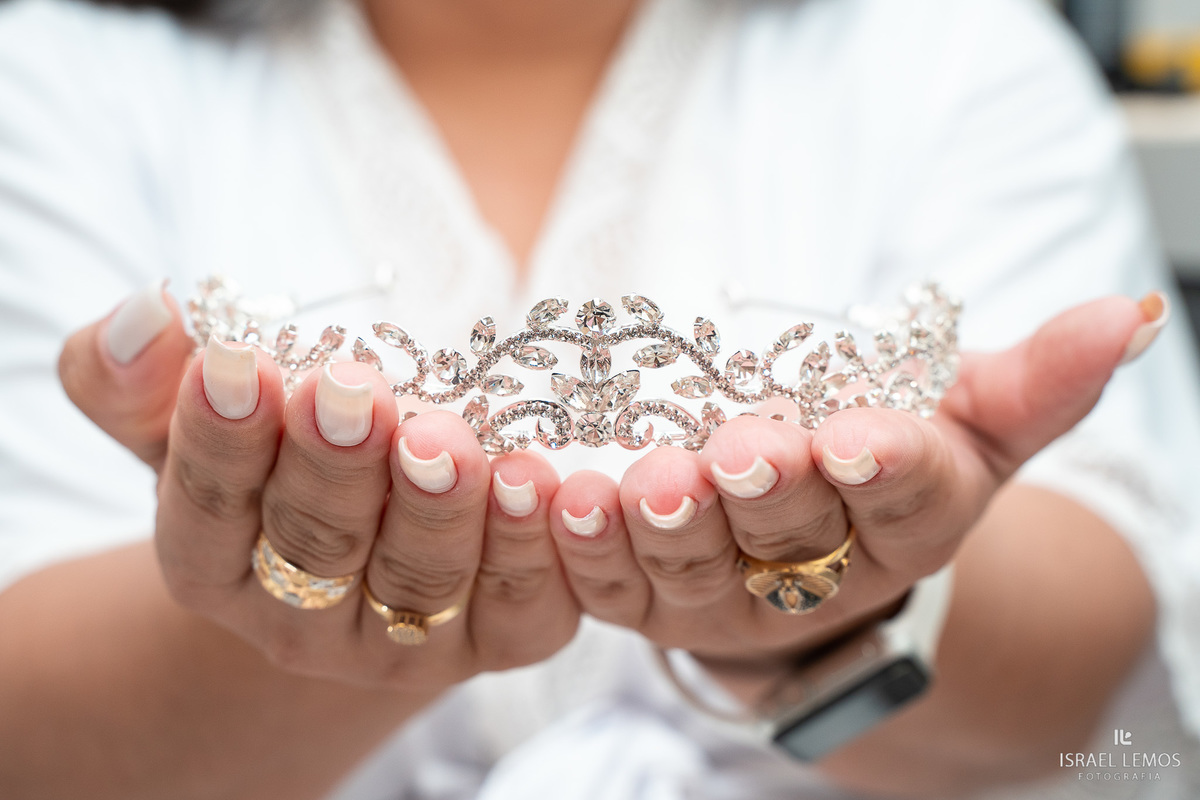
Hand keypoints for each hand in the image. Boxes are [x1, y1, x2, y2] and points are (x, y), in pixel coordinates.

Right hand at [60, 287, 579, 690]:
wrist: (367, 548)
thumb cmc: (273, 462)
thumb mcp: (195, 417)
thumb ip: (141, 378)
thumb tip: (143, 310)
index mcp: (216, 572)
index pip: (206, 516)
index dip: (219, 442)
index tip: (234, 364)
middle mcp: (306, 622)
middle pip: (318, 548)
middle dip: (335, 466)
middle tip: (351, 392)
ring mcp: (405, 642)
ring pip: (419, 580)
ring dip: (436, 509)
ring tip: (447, 439)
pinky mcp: (499, 641)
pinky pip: (521, 609)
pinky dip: (530, 551)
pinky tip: (536, 484)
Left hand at [545, 294, 1164, 671]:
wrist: (802, 544)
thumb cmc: (884, 463)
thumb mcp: (963, 418)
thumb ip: (1033, 378)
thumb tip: (1127, 313)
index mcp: (902, 524)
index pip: (904, 498)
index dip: (884, 469)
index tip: (862, 436)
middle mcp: (814, 571)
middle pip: (791, 536)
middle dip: (767, 494)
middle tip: (744, 453)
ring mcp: (723, 595)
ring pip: (693, 570)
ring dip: (662, 528)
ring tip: (639, 484)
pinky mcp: (644, 598)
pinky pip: (606, 584)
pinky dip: (579, 547)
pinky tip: (559, 500)